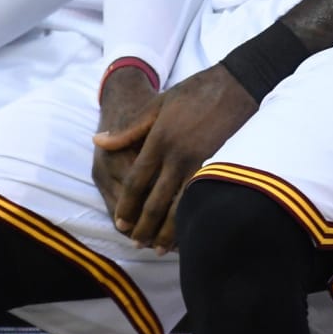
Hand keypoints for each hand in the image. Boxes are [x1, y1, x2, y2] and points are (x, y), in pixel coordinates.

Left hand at [97, 64, 256, 252]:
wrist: (235, 85)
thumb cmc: (193, 93)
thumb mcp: (156, 105)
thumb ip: (128, 130)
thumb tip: (98, 142)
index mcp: (159, 138)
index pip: (137, 181)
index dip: (127, 205)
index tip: (120, 222)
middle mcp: (178, 155)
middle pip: (156, 200)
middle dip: (143, 226)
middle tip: (134, 243)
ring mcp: (201, 163)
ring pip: (180, 207)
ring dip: (167, 232)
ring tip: (157, 248)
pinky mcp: (221, 168)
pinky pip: (202, 202)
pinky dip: (192, 221)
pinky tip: (187, 233)